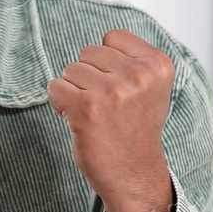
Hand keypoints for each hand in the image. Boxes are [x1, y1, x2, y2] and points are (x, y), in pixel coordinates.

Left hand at [47, 29, 174, 211]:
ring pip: (69, 69)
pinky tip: (79, 121)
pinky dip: (60, 104)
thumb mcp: (149, 86)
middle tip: (105, 106)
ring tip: (94, 115)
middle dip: (88, 77)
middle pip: (88, 52)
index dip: (107, 62)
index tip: (120, 88)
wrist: (133, 174)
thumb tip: (102, 39)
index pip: (113, 36)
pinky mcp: (87, 109)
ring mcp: (112, 92)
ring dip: (74, 91)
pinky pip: (54, 88)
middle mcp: (138, 75)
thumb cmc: (135, 128)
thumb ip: (131, 59)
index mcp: (158, 64)